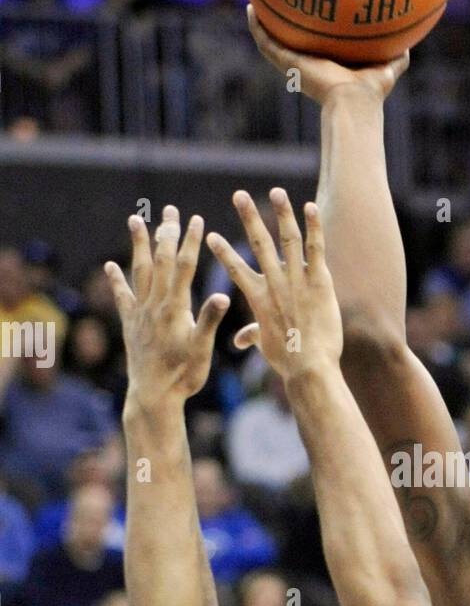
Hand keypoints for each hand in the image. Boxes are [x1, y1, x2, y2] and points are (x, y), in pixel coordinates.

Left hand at [107, 207, 228, 411]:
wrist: (153, 396)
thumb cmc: (182, 376)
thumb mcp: (202, 349)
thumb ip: (209, 320)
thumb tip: (222, 294)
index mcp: (176, 308)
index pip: (184, 267)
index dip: (190, 241)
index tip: (195, 219)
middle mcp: (155, 305)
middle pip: (160, 261)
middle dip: (166, 233)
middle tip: (170, 209)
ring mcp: (140, 313)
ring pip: (138, 271)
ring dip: (138, 244)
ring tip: (135, 220)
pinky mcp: (130, 324)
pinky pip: (123, 297)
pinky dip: (117, 280)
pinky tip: (111, 266)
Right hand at [206, 189, 340, 383]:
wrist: (309, 366)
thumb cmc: (286, 358)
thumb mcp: (265, 345)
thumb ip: (252, 335)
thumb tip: (239, 340)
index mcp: (257, 297)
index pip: (235, 268)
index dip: (223, 251)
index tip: (209, 235)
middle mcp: (274, 283)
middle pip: (259, 243)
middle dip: (248, 217)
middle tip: (239, 195)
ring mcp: (296, 280)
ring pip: (287, 239)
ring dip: (281, 213)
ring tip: (276, 191)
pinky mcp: (319, 281)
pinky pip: (315, 248)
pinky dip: (312, 227)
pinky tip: (309, 206)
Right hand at [247, 5, 408, 105]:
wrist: (354, 101)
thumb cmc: (371, 91)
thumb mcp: (388, 67)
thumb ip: (398, 57)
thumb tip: (409, 45)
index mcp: (329, 65)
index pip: (317, 47)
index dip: (311, 32)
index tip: (308, 14)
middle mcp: (310, 64)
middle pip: (292, 43)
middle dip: (284, 25)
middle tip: (278, 2)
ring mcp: (296, 64)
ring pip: (272, 42)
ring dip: (262, 24)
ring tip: (254, 3)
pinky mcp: (287, 63)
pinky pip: (266, 43)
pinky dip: (257, 27)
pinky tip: (250, 8)